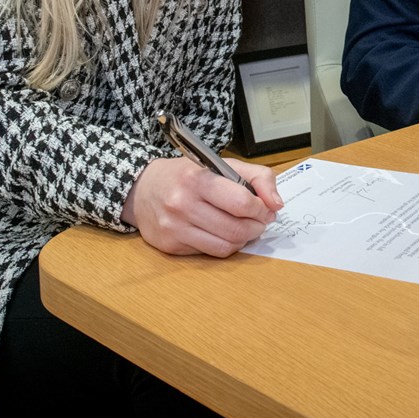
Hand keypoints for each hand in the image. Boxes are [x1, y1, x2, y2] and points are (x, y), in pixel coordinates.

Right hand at [122, 158, 283, 256]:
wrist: (142, 189)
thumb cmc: (186, 175)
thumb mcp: (221, 164)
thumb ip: (257, 177)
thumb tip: (277, 204)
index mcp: (197, 179)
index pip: (242, 203)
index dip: (261, 210)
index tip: (265, 209)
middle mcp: (182, 204)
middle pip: (236, 229)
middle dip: (257, 228)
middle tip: (260, 222)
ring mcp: (174, 228)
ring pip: (225, 246)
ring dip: (243, 240)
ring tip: (244, 229)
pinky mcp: (170, 246)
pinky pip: (210, 253)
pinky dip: (224, 246)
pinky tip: (223, 234)